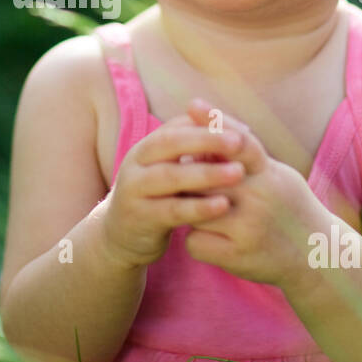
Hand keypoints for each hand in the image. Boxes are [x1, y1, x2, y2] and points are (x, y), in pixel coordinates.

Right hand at [97, 113, 246, 269]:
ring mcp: (133, 190)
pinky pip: (171, 210)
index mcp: (147, 147)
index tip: (242, 131)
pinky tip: (223, 205)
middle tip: (239, 143)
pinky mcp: (138, 218)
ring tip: (238, 173)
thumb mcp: (171, 170)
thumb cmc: (157, 198)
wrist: (120, 236)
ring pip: (170, 176)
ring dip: (206, 173)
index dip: (208, 125)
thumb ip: (196, 152)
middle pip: (170, 143)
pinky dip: (198, 207)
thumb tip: (242, 130)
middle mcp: (135, 163)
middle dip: (206, 141)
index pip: (178, 126)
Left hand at [179, 98, 317, 286]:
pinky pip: (195, 242)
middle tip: (180, 180)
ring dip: (191, 211)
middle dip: (189, 177)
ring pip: (194, 210)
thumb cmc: (287, 208)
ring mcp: (248, 228)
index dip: (216, 121)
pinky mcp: (237, 257)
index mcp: (269, 175)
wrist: (317, 257)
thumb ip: (245, 157)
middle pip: (206, 177)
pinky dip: (196, 241)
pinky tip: (211, 240)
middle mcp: (260, 198)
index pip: (241, 142)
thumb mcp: (275, 176)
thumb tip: (206, 128)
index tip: (192, 104)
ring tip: (202, 213)